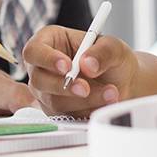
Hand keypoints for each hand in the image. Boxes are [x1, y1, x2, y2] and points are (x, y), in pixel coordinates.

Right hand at [23, 25, 138, 114]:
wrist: (122, 83)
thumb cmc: (111, 59)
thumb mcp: (113, 47)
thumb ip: (102, 52)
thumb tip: (87, 64)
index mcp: (50, 41)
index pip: (34, 50)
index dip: (46, 59)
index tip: (67, 66)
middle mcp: (44, 67)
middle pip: (38, 79)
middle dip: (64, 86)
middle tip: (86, 88)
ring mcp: (47, 91)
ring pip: (53, 101)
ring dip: (82, 100)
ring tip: (109, 93)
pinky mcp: (56, 111)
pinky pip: (65, 116)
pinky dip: (86, 111)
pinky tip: (104, 102)